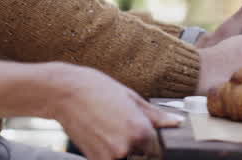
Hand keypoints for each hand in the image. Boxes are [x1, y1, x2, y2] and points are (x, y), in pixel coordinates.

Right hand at [49, 65, 179, 159]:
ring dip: (122, 149)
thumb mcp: (131, 97)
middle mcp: (127, 147)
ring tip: (110, 129)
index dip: (151, 142)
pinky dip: (108, 152)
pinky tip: (102, 134)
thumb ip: (156, 115)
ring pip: (125, 158)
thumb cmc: (97, 89)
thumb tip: (176, 122)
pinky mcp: (94, 159)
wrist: (65, 92)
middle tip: (122, 128)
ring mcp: (110, 156)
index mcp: (141, 131)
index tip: (143, 135)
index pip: (157, 150)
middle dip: (137, 146)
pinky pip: (109, 159)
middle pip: (141, 156)